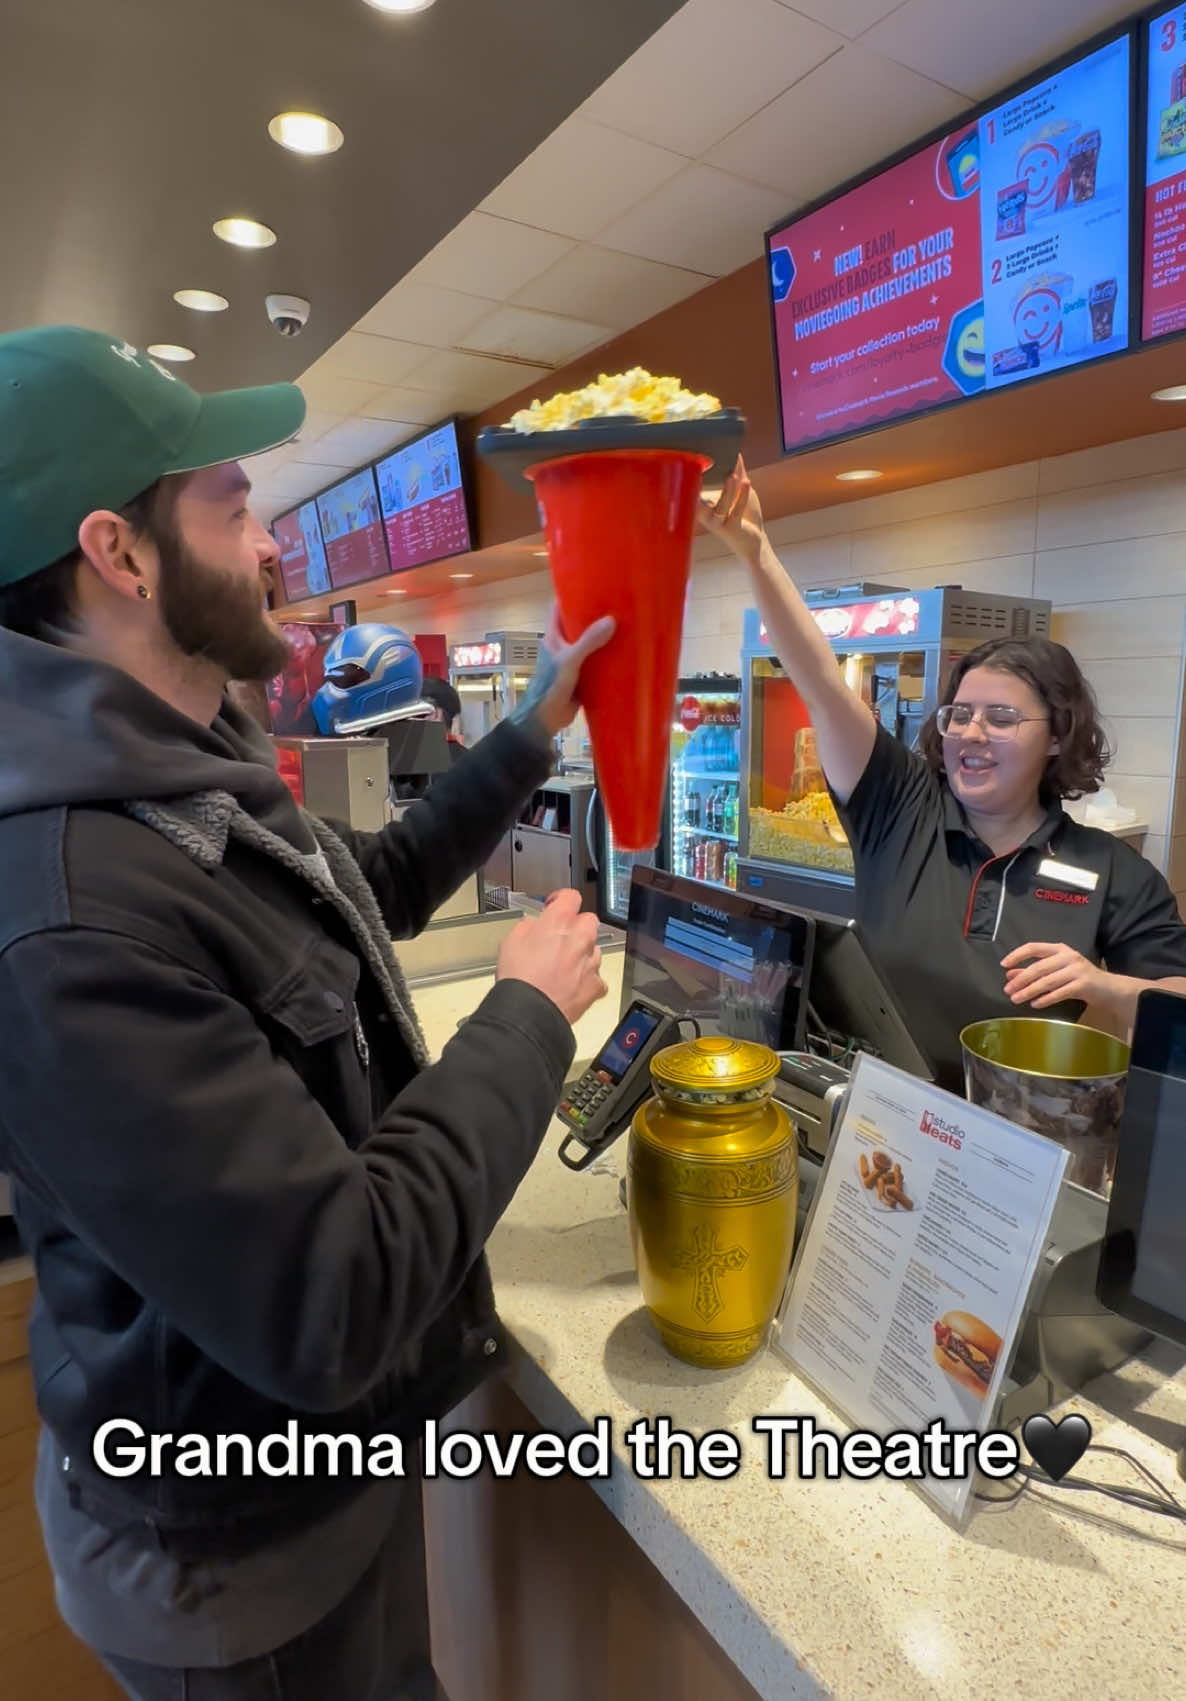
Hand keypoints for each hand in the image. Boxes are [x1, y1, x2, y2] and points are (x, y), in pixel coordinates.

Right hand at [495, 888, 607, 1025]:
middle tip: (559, 938)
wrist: (530, 1012)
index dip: (562, 899)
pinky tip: (571, 985)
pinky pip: (596, 977)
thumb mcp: (510, 942)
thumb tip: (532, 926)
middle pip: (588, 920)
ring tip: (562, 967)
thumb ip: (526, 927)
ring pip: (594, 949)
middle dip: (576, 926)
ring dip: (582, 953)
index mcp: (559, 922)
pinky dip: (586, 979)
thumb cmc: (519, 979)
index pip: (571, 896)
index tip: (556, 905)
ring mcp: (591, 962)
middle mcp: (580, 938)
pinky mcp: (596, 985)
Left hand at [513, 607, 615, 737]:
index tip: (590, 584)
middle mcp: (563, 645)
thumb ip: (588, 641)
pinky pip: (597, 662)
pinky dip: (608, 658)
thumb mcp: (570, 661)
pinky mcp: (583, 676)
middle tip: (616, 604)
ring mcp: (573, 661)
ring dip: (604, 637)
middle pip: (578, 624)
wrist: (546, 719)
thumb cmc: (550, 686)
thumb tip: (611, 621)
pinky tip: (625, 653)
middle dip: (594, 615)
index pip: (558, 607)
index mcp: (553, 636)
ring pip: (589, 643)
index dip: (570, 594)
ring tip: (626, 624)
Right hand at [698, 455, 765, 568]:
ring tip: (732, 475)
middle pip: (699, 500)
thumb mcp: (742, 491)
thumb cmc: (745, 516)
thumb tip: (736, 453)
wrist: (754, 541)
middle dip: (698, 485)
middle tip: (702, 466)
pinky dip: (741, 496)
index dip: (689, 478)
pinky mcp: (731, 529)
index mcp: (703, 506)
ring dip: (727, 491)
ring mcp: (717, 523)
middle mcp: (706, 516)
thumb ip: (738, 473)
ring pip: (720, 507)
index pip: (692, 491)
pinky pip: (735, 512)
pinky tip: (746, 482)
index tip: (690, 461)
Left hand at [1000, 942, 1108, 1009]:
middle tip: (1007, 990)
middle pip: (1038, 967)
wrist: (1108, 988)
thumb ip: (1033, 971)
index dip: (1017, 955)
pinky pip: (1059, 993)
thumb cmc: (1078, 978)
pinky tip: (1035, 1004)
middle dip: (1020, 980)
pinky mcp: (1083, 985)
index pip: (1034, 947)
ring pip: (1047, 981)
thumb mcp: (1056, 970)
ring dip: (1029, 991)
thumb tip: (1010, 974)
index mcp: (1059, 949)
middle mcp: (1068, 956)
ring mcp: (1077, 970)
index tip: (1004, 965)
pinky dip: (1045, 999)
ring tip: (1016, 999)